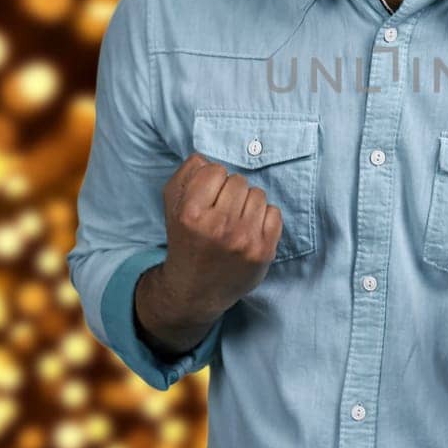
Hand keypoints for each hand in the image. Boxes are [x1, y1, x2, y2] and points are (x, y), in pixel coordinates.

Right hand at [157, 153, 282, 318]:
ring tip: (234, 221)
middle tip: (221, 212)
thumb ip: (186, 173)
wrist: (196, 290)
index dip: (211, 181)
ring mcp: (244, 240)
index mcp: (191, 214)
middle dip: (230, 192)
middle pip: (239, 181)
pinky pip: (274, 212)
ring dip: (248, 203)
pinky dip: (263, 218)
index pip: (215, 170)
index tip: (206, 198)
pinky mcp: (264, 251)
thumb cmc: (185, 239)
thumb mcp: (172, 205)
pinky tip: (249, 231)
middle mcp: (218, 227)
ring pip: (258, 194)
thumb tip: (208, 158)